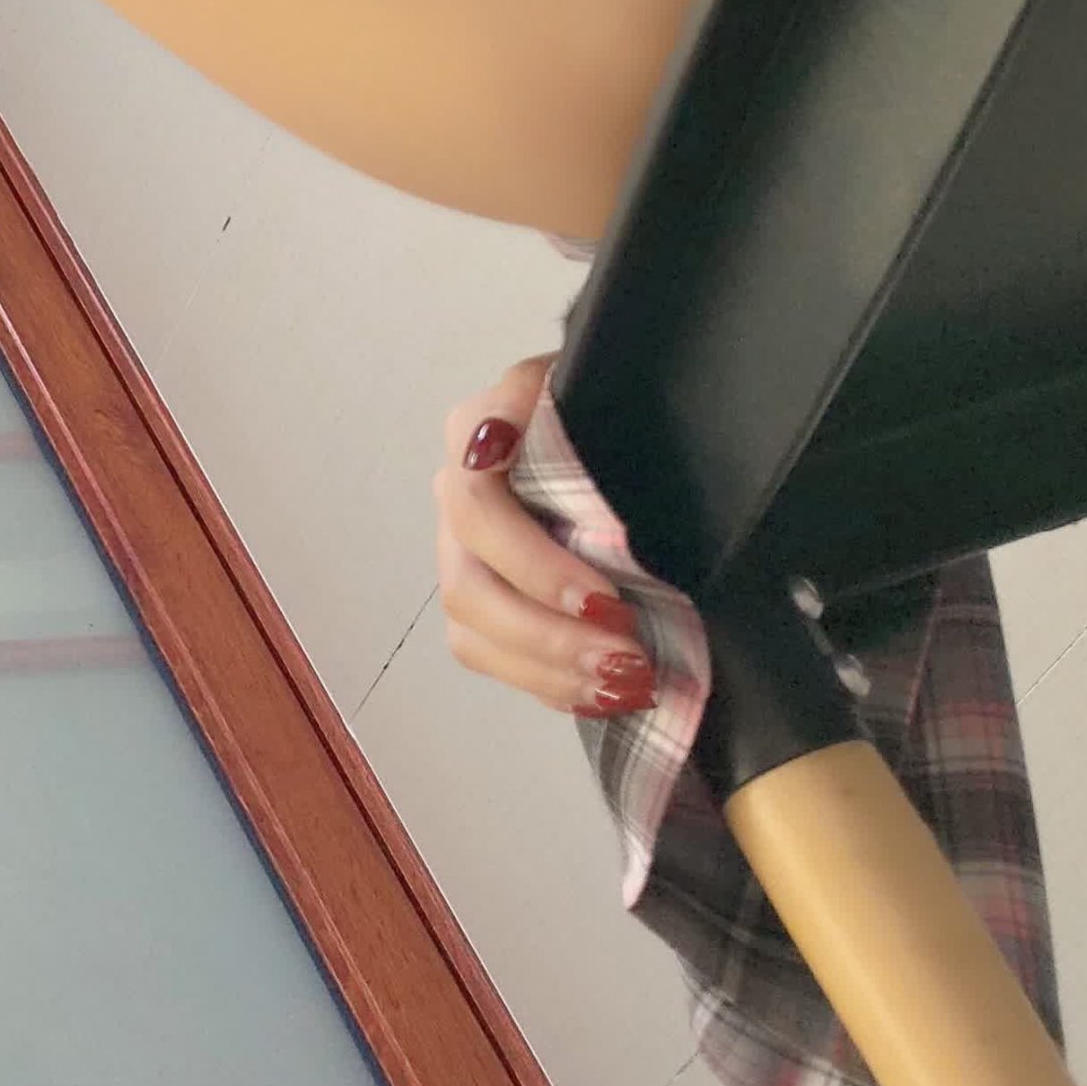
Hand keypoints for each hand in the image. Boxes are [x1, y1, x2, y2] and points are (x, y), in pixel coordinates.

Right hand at [433, 356, 657, 718]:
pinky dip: (546, 681)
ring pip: (471, 627)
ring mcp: (463, 545)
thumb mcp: (609, 391)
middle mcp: (458, 489)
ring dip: (546, 668)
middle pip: (467, 583)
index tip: (607, 603)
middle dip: (546, 634)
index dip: (534, 564)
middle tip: (628, 660)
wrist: (620, 415)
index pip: (476, 504)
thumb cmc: (620, 401)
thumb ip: (580, 420)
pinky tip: (601, 694)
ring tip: (625, 688)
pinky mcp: (482, 591)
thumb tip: (566, 472)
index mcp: (483, 428)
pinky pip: (491, 653)